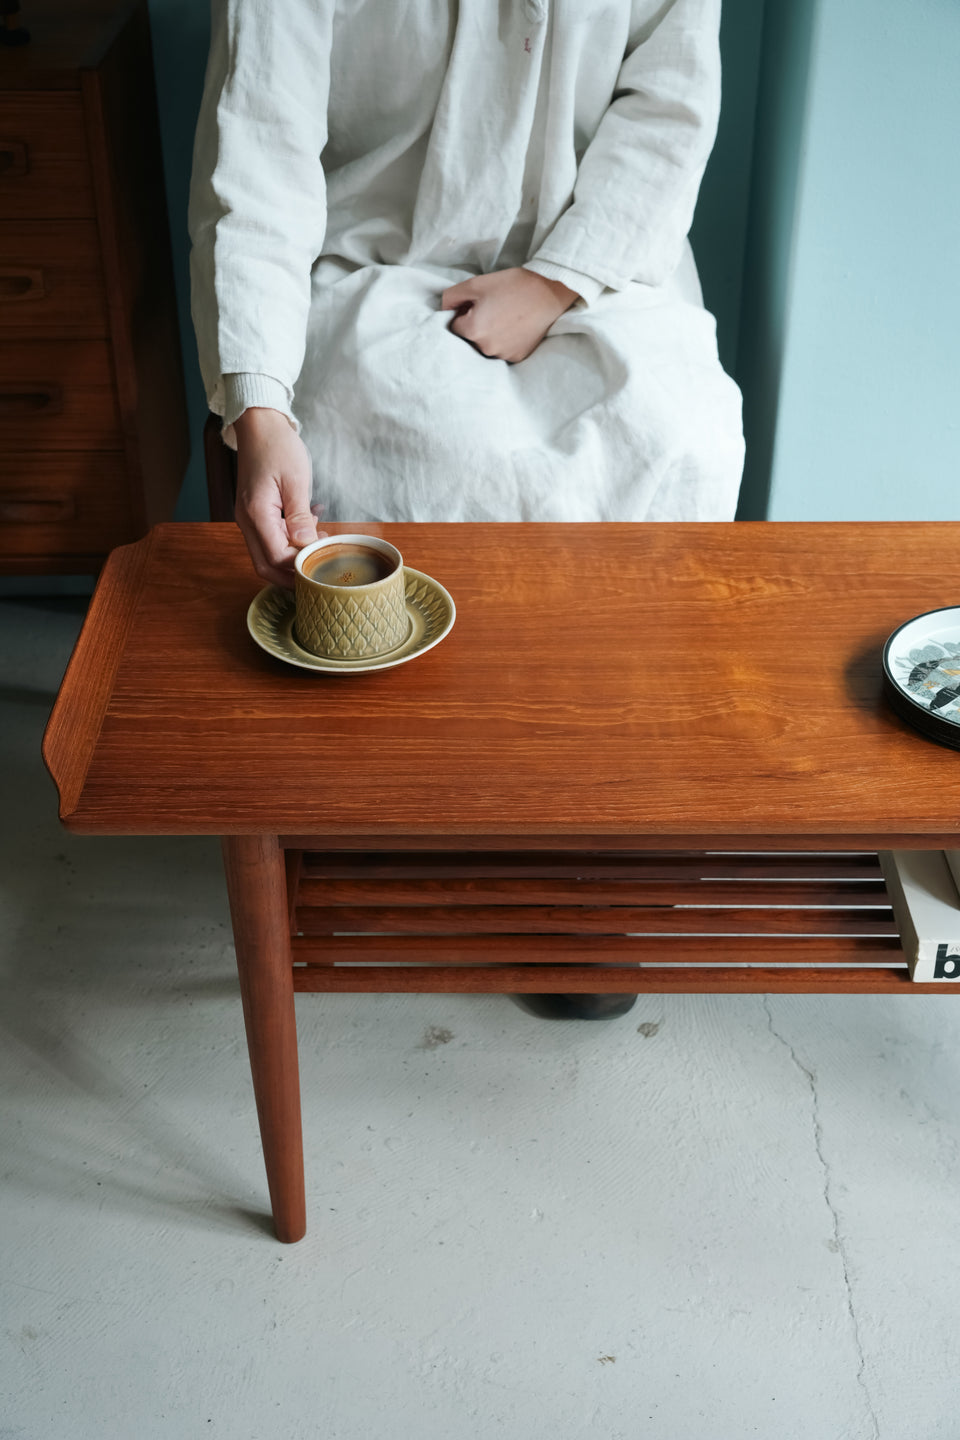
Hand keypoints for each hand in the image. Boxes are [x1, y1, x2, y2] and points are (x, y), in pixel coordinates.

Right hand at [233, 407, 322, 587]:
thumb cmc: (277, 447)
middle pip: (265, 565)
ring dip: (290, 561)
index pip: (276, 557)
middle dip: (291, 576)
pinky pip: (268, 540)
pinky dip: (287, 545)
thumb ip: (300, 516)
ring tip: (318, 549)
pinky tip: (308, 534)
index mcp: (256, 514)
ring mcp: (248, 519)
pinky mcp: (254, 514)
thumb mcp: (296, 480)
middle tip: (318, 573)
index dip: (299, 565)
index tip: (322, 559)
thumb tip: (306, 545)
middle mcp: (247, 521)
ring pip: (265, 556)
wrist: (259, 425)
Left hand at [440, 267, 578, 362]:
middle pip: (469, 339)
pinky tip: (514, 326)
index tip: (477, 304)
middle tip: (493, 309)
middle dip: (475, 326)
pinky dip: (504, 341)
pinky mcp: (517, 357)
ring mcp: (503, 355)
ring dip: (489, 335)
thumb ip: (451, 297)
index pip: (454, 326)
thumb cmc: (511, 285)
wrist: (548, 292)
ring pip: (486, 347)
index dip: (463, 313)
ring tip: (505, 317)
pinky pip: (502, 351)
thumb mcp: (475, 284)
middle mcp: (486, 348)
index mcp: (472, 331)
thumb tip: (442, 310)